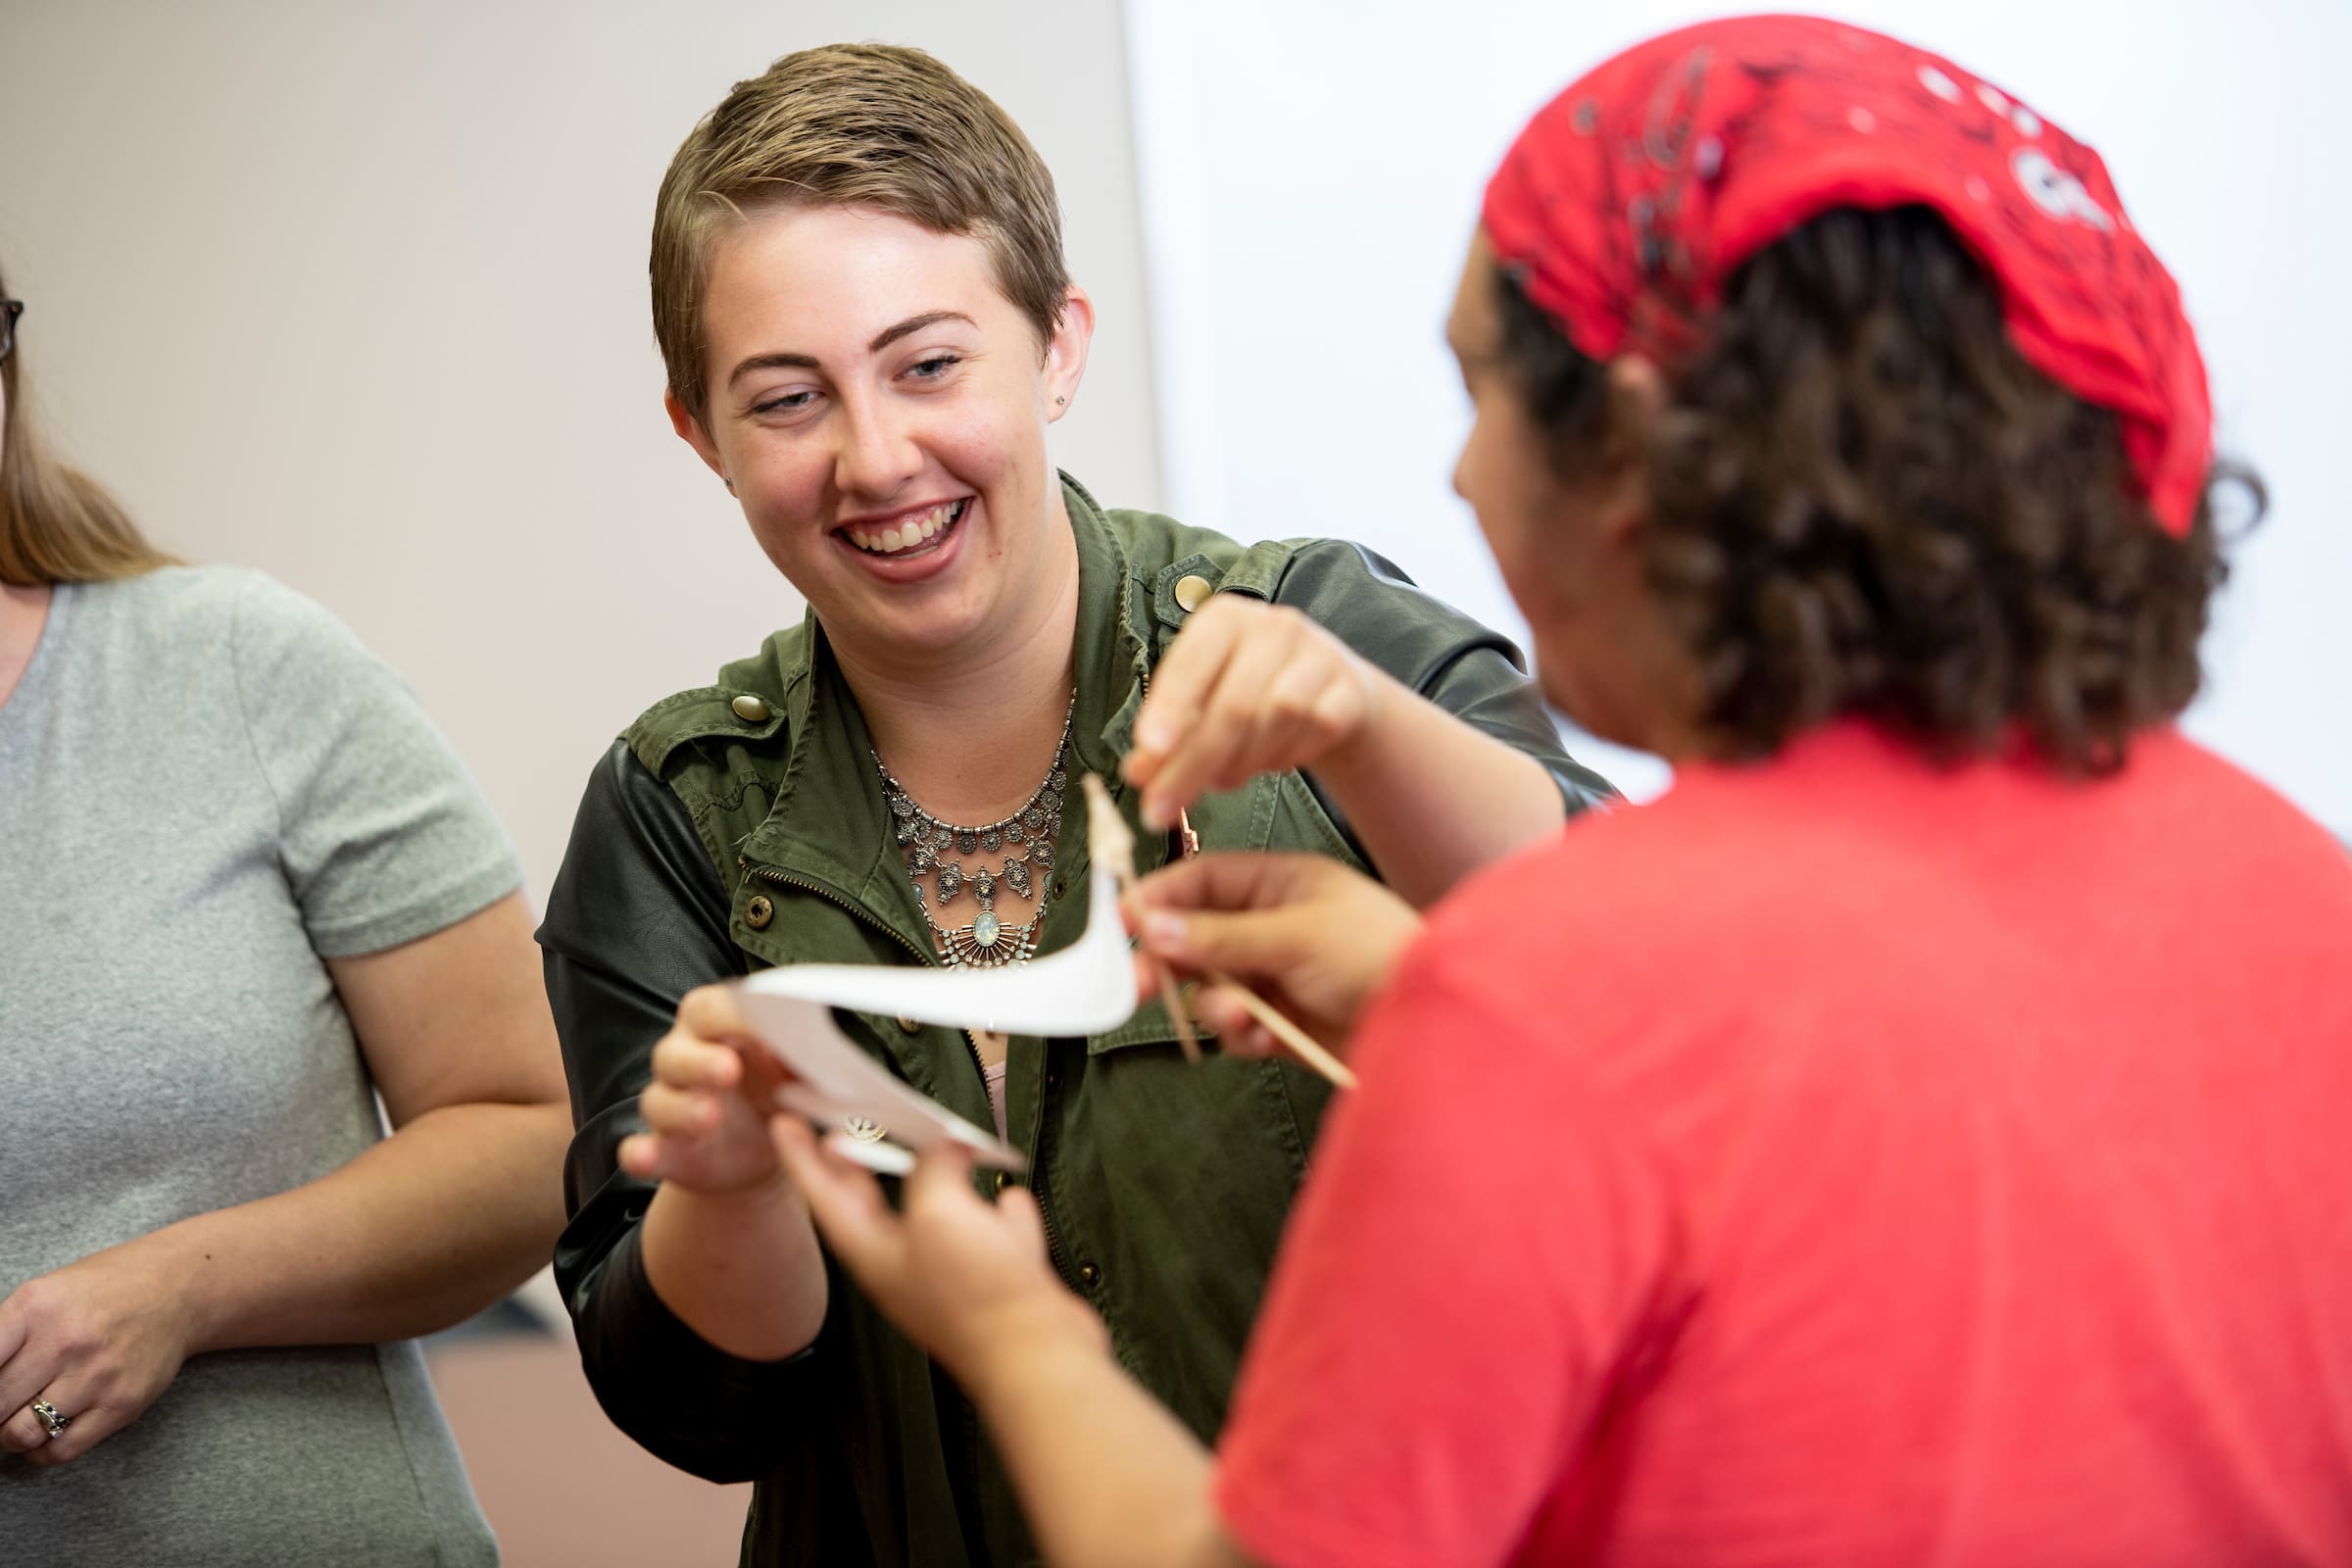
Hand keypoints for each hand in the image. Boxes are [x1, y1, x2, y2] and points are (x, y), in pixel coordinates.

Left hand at [0, 1240, 196, 1464]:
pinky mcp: (122, 1404)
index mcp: (36, 1307)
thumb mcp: (44, 1294)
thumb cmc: (102, 1292)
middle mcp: (66, 1341)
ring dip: (10, 1434)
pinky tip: (45, 1433)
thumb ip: (3, 1337)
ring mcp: (97, 1375)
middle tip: (3, 1405)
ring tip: (18, 1421)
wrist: (179, 1290)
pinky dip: (41, 1451)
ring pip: (21, 1433)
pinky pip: (61, 1449)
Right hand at [621, 984, 797, 1197]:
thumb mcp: (796, 1072)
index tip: (771, 1030)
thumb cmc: (776, 1090)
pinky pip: (638, 1149)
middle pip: (676, 1052)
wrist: (763, 1148)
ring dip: (682, 1109)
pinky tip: (648, 1157)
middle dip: (701, 1061)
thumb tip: (822, 1050)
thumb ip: (804, 1059)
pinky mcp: (663, 1150)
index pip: (712, 1009)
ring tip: (711, 1117)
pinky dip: (641, 1154)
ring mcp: (669, 1105)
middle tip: (730, 1070)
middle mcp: (682, 1060)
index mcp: (714, 1027)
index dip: (736, 1017)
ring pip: (657, 1101)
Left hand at [770, 1120, 1103, 1390]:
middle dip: (857, 1163)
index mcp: (874, 1253)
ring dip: (938, 1182)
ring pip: (936, 1214)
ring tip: (943, 1148)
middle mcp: (905, 1266)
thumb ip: (935, 1169)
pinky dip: (1000, 1216)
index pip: (824, 1196)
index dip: (801, 1158)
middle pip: (871, 1204)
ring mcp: (949, 1275)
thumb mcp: (941, 1212)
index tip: (784, 1126)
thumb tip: (946, 1149)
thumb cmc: (978, 1300)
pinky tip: (1010, 1205)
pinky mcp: (992, 1281)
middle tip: (843, 1125)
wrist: (1039, 1357)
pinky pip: (991, 1234)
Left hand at [1124, 595, 1383, 829]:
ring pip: (1278, 718)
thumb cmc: (1249, 690)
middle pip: (1234, 704)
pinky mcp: (1350, 691)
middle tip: (1161, 810)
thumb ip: (1166, 737)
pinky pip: (1315, 733)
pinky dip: (1284, 758)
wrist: (1331, 687)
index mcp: (1225, 619)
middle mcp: (1274, 626)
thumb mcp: (1200, 703)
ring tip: (1221, 781)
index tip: (1149, 751)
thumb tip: (1138, 775)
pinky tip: (1268, 764)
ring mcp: (1319, 656)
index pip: (1191, 662)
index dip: (1170, 708)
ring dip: (1240, 763)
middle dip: (1194, 764)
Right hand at [1129, 852, 1419, 1056]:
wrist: (1435, 1025)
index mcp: (1281, 884)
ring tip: (1238, 1017)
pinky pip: (1238, 1028)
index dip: (1160, 899)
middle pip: (1197, 938)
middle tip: (1138, 986)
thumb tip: (1153, 927)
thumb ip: (1221, 937)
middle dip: (1170, 962)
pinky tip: (1264, 1038)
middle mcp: (1274, 926)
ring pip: (1212, 988)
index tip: (1120, 923)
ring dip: (1214, 1005)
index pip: (1203, 881)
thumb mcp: (1296, 935)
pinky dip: (1242, 1035)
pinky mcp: (1285, 1024)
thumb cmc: (1377, 955)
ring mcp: (1279, 976)